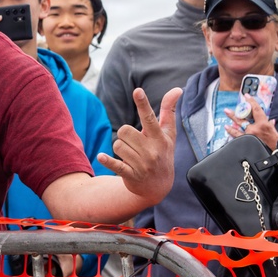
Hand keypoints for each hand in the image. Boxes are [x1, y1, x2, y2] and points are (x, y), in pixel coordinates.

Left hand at [98, 87, 180, 206]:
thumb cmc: (163, 153)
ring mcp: (142, 164)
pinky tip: (101, 157)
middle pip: (124, 130)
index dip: (143, 104)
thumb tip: (177, 89)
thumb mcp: (168, 134)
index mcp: (160, 138)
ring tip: (131, 155)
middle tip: (134, 143)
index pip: (150, 118)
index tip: (137, 91)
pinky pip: (116, 164)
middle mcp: (152, 151)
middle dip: (125, 135)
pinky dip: (107, 160)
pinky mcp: (132, 175)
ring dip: (120, 148)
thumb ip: (169, 111)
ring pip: (117, 145)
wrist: (159, 187)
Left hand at [225, 94, 277, 149]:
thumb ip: (271, 126)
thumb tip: (271, 121)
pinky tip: (227, 128)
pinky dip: (231, 132)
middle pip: (244, 117)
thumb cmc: (276, 144)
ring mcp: (248, 135)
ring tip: (226, 114)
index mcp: (264, 124)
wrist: (275, 156)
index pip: (257, 110)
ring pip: (238, 126)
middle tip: (229, 108)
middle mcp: (255, 128)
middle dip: (237, 111)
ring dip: (232, 119)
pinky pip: (236, 136)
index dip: (251, 102)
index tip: (246, 96)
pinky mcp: (245, 142)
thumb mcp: (275, 133)